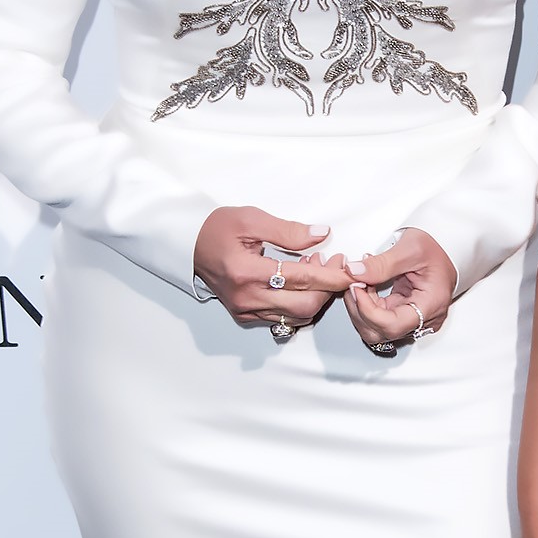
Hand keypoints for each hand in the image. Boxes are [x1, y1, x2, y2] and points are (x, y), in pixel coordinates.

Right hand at [192, 208, 351, 331]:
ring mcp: (245, 310)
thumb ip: (289, 231)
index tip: (349, 269)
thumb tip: (322, 235)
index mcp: (246, 272)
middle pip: (303, 305)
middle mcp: (246, 298)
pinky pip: (282, 318)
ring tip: (316, 270)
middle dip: (327, 289)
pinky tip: (301, 283)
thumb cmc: (217, 228)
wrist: (188, 245)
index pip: (301, 279)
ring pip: (295, 316)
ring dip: (315, 297)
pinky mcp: (245, 316)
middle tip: (334, 265)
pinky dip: (299, 304)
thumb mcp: (251, 219)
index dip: (330, 275)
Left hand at [341, 227, 456, 351]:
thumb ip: (380, 264)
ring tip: (361, 281)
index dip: (367, 310)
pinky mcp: (405, 314)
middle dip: (360, 310)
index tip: (356, 287)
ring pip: (377, 329)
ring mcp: (414, 319)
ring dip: (361, 308)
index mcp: (431, 305)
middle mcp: (424, 319)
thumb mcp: (409, 249)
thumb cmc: (437, 247)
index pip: (392, 325)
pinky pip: (380, 319)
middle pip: (381, 333)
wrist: (447, 245)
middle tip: (354, 282)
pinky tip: (367, 285)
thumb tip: (353, 273)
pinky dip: (367, 305)